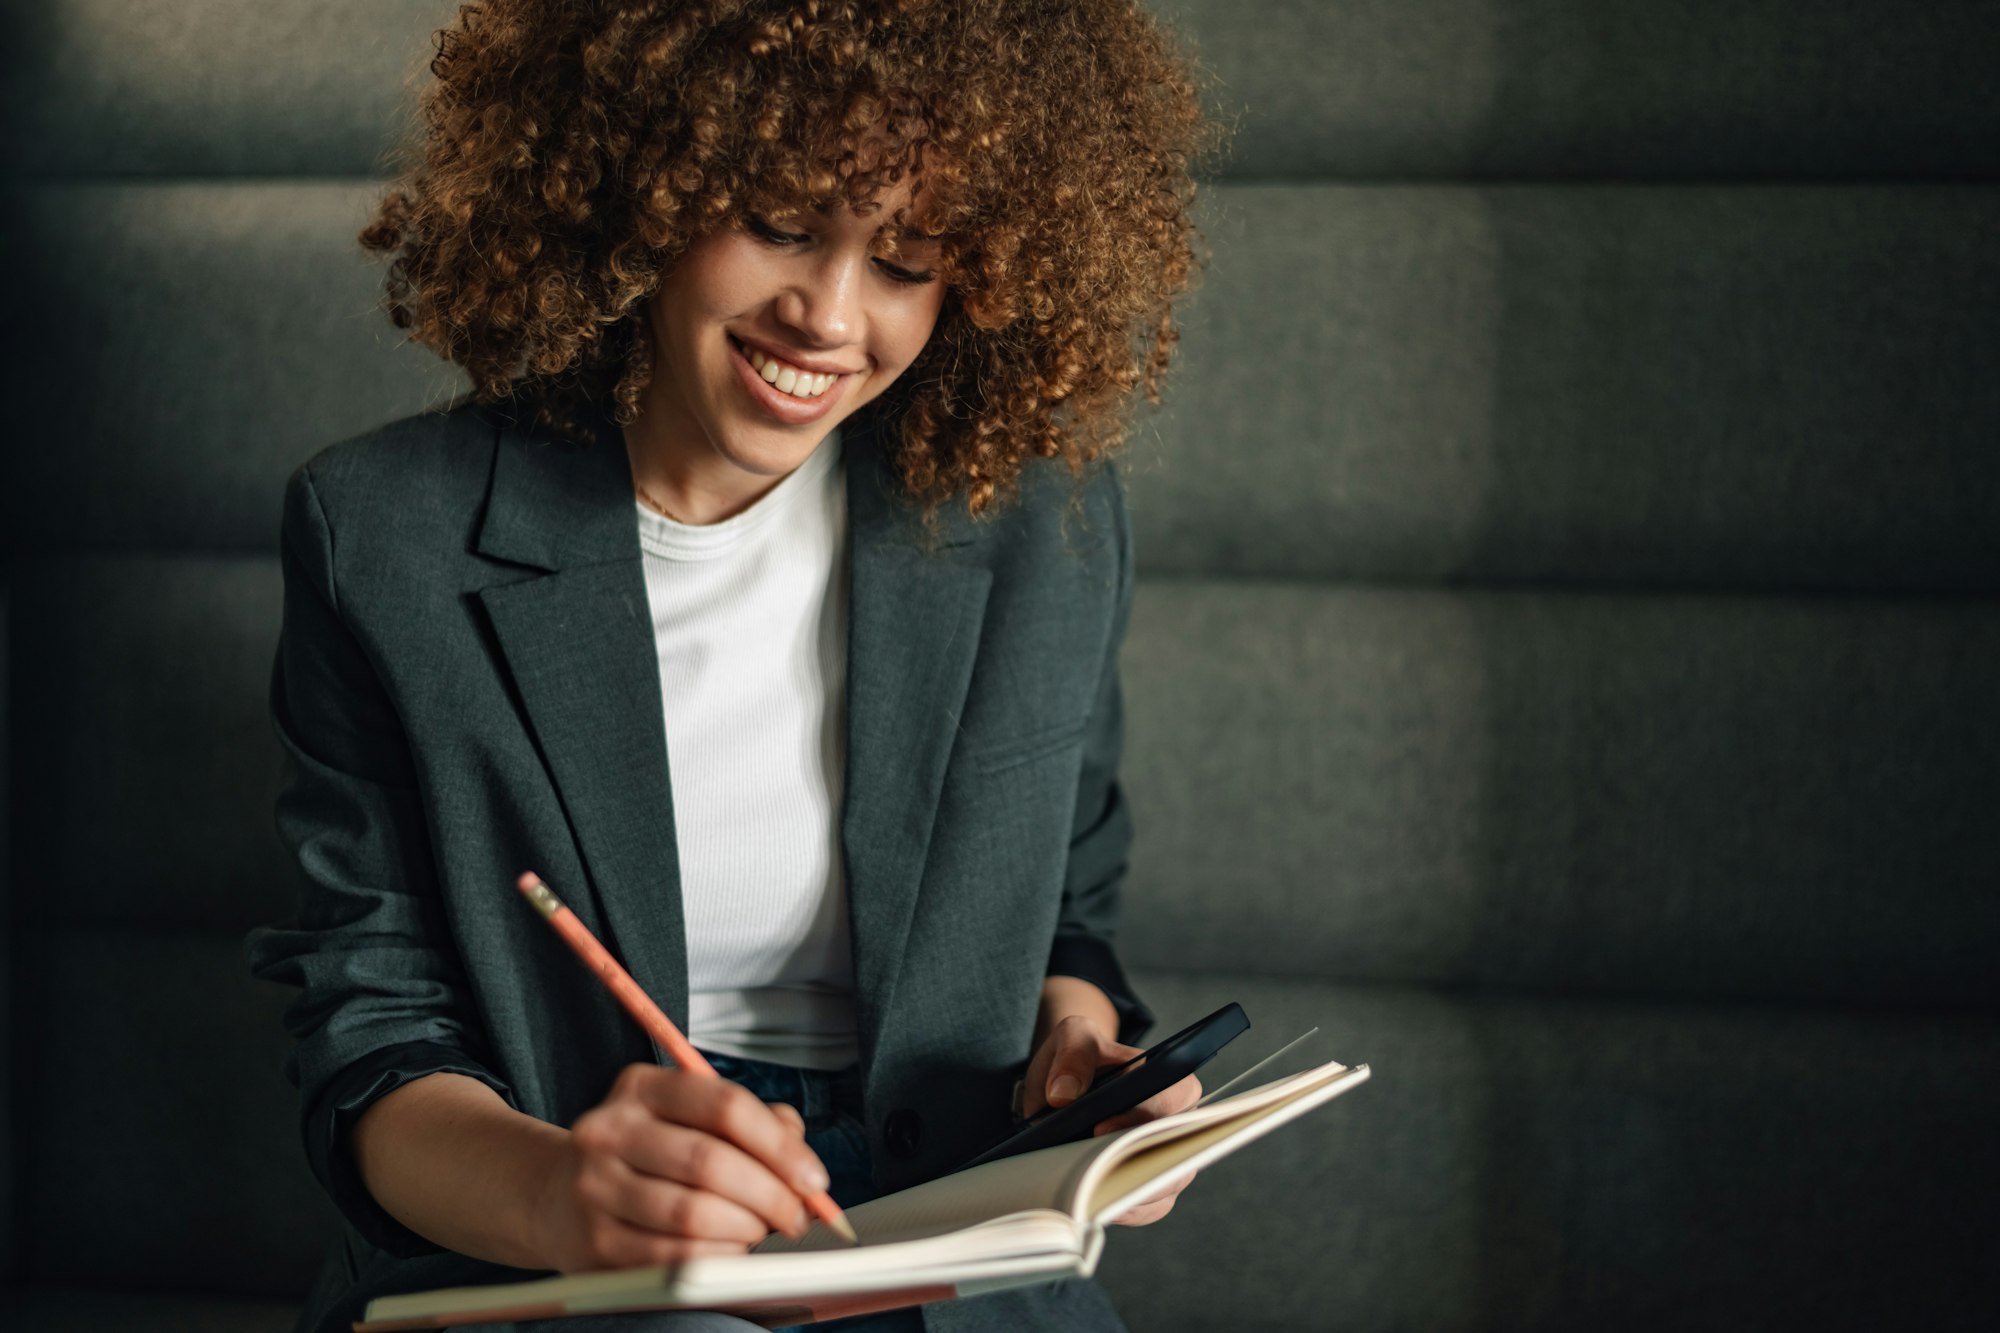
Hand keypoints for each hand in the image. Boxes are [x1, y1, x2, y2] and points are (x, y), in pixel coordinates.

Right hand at [528, 1063, 830, 1270]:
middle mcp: (610, 1130)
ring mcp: (595, 1186)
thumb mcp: (690, 1118)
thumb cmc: (647, 1154)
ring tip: (762, 1232)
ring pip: (692, 1213)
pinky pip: (671, 1257)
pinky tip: (732, 1253)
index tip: (813, 1179)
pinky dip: (716, 1258)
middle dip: (771, 1195)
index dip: (780, 1145)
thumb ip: (754, 1125)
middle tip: (796, 1216)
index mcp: (641, 1087)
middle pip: (711, 1162)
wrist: (556, 1196)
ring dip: (745, 1229)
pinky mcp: (594, 1241)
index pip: (724, 1105)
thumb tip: (802, 1163)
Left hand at [1022, 1008, 1201, 1226]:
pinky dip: (1121, 1211)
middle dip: (1134, 1166)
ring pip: (1164, 1188)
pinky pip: (1147, 1209)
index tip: (1100, 1128)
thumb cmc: (1080, 1058)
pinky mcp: (1150, 1186)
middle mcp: (1178, 1123)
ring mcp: (1166, 1158)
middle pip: (1176, 1153)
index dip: (1144, 1117)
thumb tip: (1064, 1093)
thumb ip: (1073, 1054)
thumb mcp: (1072, 1037)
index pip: (1176, 1100)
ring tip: (1084, 1193)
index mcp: (1171, 1080)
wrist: (1066, 1085)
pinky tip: (1091, 1208)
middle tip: (1088, 1172)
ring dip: (1126, 1195)